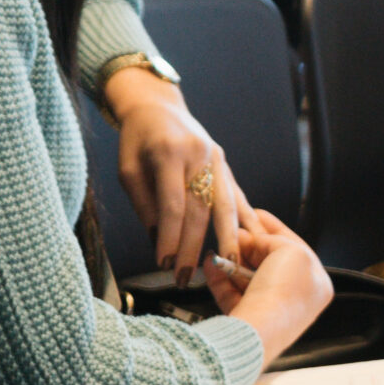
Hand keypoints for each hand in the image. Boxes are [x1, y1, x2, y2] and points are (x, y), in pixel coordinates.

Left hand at [104, 68, 249, 270]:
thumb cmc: (136, 139)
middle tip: (185, 278)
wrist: (157, 106)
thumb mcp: (128, 169)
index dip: (169, 237)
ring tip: (229, 267)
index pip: (173, 205)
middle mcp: (199, 155)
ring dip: (228, 239)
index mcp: (170, 153)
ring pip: (226, 204)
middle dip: (193, 247)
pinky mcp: (225, 164)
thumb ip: (144, 203)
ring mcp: (216, 159)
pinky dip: (246, 220)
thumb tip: (160, 241)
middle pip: (201, 210)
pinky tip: (255, 241)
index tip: (163, 264)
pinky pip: (237, 196)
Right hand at [206, 208, 332, 364]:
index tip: (256, 214)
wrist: (260, 330)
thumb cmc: (284, 292)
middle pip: (268, 260)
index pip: (294, 247)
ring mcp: (271, 308)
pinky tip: (210, 262)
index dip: (274, 228)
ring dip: (231, 259)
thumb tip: (252, 239)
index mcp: (316, 282)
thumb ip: (274, 238)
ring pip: (247, 276)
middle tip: (233, 230)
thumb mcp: (290, 250)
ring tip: (219, 246)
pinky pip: (232, 292)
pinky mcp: (247, 317)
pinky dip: (220, 276)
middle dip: (248, 244)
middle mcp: (296, 297)